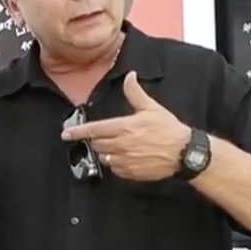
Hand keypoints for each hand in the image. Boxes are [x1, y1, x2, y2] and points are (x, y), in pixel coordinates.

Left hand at [59, 71, 191, 181]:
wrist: (184, 153)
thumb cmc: (169, 129)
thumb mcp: (152, 108)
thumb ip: (135, 93)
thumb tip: (130, 76)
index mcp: (124, 128)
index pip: (94, 130)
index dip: (78, 132)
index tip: (66, 134)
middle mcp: (121, 145)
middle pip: (96, 144)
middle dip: (96, 140)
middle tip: (103, 136)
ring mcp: (125, 161)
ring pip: (104, 157)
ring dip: (105, 151)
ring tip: (117, 146)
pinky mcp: (131, 173)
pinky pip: (115, 169)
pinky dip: (115, 164)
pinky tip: (125, 157)